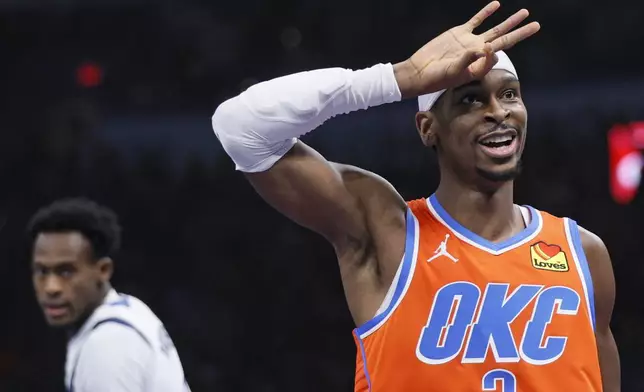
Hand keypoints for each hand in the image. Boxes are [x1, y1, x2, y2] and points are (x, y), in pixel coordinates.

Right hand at [394, 1, 539, 98]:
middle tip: (537, 25)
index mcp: (480, 63)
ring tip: (524, 13)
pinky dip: (486, 12)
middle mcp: (479, 51)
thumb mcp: (456, 72)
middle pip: (505, 38)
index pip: (499, 51)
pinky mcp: (459, 33)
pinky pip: (477, 20)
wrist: (419, 72)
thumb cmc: (437, 78)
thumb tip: (490, 49)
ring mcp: (470, 41)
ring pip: (495, 28)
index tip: (488, 47)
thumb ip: (472, 60)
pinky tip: (497, 5)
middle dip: (521, 31)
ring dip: (509, 21)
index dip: (501, 46)